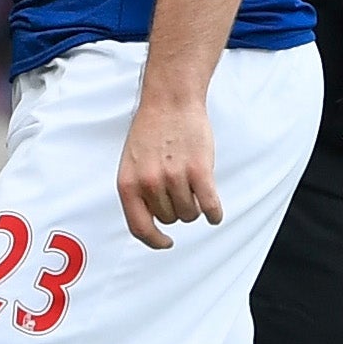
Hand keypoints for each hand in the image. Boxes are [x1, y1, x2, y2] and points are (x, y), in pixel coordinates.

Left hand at [117, 97, 222, 249]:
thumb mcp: (131, 163)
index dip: (154, 240)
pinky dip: (214, 213)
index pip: (139, 227)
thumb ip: (137, 191)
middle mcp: (149, 183)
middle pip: (169, 219)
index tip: (164, 242)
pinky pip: (209, 206)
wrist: (170, 100)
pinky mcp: (199, 171)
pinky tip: (214, 212)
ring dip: (194, 207)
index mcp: (128, 183)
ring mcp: (174, 178)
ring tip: (192, 189)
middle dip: (176, 210)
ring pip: (189, 214)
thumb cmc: (151, 129)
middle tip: (180, 190)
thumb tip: (150, 219)